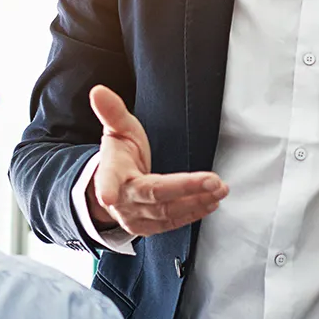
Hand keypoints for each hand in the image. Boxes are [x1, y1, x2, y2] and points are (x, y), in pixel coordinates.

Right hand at [87, 85, 226, 236]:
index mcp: (111, 172)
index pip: (109, 179)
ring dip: (196, 201)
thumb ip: (112, 111)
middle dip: (185, 188)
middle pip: (154, 195)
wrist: (115, 187)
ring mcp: (134, 217)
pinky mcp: (147, 227)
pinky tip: (210, 203)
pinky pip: (172, 223)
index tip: (108, 197)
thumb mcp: (117, 130)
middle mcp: (122, 200)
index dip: (108, 188)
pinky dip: (192, 213)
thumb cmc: (120, 155)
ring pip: (167, 212)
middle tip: (213, 181)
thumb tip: (98, 91)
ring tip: (219, 189)